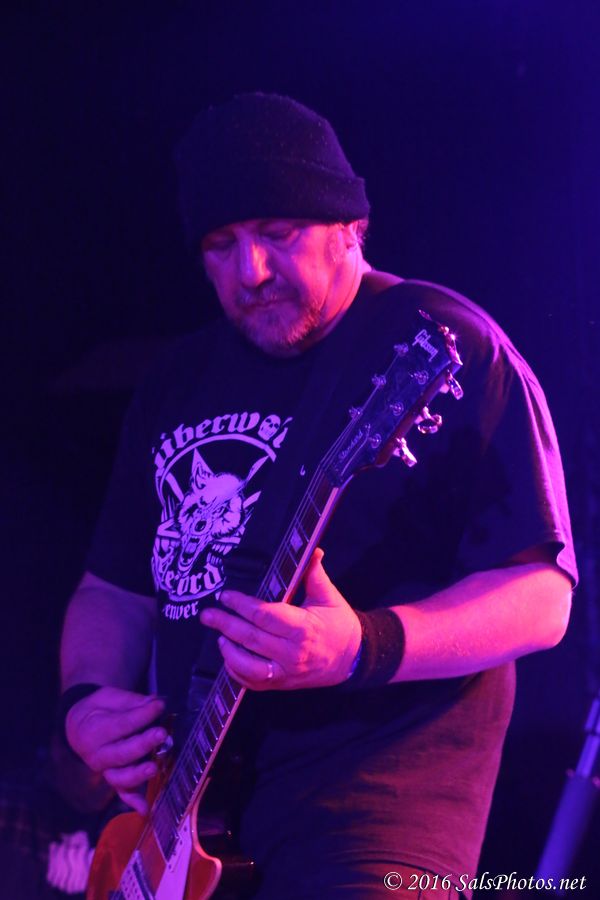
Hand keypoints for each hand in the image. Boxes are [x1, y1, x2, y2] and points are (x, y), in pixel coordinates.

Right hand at [65, 686, 166, 814]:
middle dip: (142, 744)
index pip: (121, 724)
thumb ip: (130, 701)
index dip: (141, 715)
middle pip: (121, 753)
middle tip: (161, 733)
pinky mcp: (113, 778)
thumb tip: (154, 702)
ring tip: (153, 768)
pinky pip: (122, 792)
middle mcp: (97, 755)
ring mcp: (105, 770)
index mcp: (93, 731)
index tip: (159, 705)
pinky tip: (145, 810)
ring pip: (121, 777)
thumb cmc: (97, 710)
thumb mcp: (108, 697)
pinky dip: (133, 802)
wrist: (79, 727)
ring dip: (138, 774)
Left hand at [199, 548, 360, 690]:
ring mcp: (286, 672)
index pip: (265, 615)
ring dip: (229, 652)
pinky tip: (229, 657)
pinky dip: (237, 672)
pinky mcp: (283, 684)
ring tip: (218, 636)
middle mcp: (293, 653)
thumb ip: (315, 574)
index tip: (226, 596)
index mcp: (303, 628)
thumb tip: (312, 549)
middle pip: (251, 639)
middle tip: (206, 615)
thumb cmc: (340, 624)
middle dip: (225, 625)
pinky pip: (254, 683)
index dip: (242, 605)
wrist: (353, 659)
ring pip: (249, 666)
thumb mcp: (329, 597)